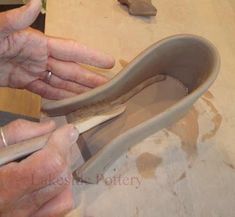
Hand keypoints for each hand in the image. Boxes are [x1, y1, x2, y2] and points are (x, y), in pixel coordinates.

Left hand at [0, 0, 114, 98]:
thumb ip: (14, 20)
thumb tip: (37, 3)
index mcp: (37, 43)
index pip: (71, 50)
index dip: (91, 57)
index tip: (110, 63)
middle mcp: (39, 57)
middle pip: (70, 70)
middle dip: (90, 80)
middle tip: (108, 89)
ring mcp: (32, 71)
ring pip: (61, 83)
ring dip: (77, 91)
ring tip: (94, 99)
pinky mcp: (23, 83)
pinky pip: (45, 91)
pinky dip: (58, 98)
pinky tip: (70, 104)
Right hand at [0, 119, 77, 216]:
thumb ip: (20, 132)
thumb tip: (50, 127)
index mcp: (4, 185)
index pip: (50, 164)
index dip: (62, 143)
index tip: (68, 130)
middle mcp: (16, 209)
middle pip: (60, 178)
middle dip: (64, 155)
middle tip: (56, 143)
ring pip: (64, 194)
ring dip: (63, 172)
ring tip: (49, 161)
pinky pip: (60, 207)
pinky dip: (61, 189)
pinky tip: (49, 179)